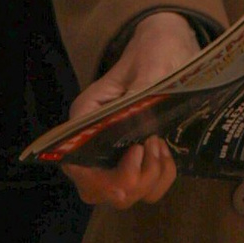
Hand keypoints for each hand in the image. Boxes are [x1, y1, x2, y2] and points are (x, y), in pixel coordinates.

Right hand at [61, 10, 197, 210]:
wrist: (170, 47)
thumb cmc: (153, 51)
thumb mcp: (150, 66)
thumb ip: (141, 95)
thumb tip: (140, 127)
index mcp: (87, 116)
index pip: (74, 162)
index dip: (100, 176)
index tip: (136, 153)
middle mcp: (95, 141)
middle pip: (98, 189)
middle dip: (130, 182)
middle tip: (154, 146)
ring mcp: (116, 154)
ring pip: (123, 196)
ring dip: (148, 180)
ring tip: (161, 144)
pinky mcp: (138, 161)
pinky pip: (146, 189)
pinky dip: (161, 179)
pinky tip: (167, 152)